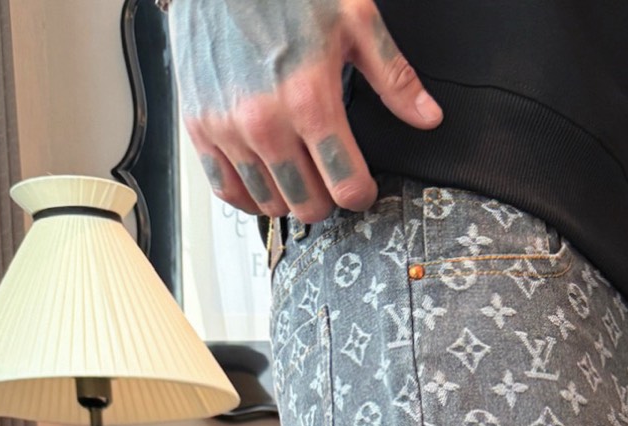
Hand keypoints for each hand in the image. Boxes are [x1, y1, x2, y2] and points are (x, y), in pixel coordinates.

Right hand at [170, 0, 441, 222]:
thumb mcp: (354, 18)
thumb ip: (393, 76)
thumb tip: (428, 117)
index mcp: (309, 98)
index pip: (346, 186)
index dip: (362, 192)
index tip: (363, 185)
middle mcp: (265, 122)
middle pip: (309, 206)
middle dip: (329, 199)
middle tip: (332, 179)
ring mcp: (228, 128)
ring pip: (270, 205)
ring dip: (291, 198)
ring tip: (301, 174)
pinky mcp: (200, 126)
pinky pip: (227, 191)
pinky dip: (249, 196)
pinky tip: (265, 183)